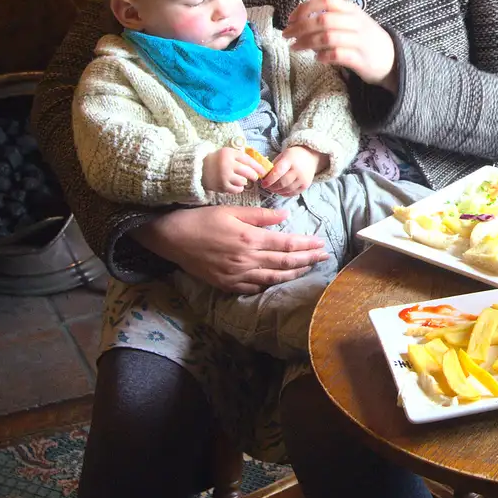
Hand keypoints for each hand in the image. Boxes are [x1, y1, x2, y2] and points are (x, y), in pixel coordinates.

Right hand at [133, 206, 329, 293]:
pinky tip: (279, 279)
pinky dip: (270, 284)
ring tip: (309, 268)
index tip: (321, 243)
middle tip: (325, 256)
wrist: (172, 238)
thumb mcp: (231, 210)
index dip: (306, 245)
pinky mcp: (227, 284)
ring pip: (273, 277)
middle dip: (308, 259)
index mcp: (249, 238)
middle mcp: (246, 259)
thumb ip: (260, 215)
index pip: (286, 244)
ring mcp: (237, 275)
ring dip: (294, 273)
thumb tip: (285, 216)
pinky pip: (254, 287)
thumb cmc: (201, 219)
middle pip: (285, 262)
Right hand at [203, 146, 265, 194]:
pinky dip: (238, 188)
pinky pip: (236, 189)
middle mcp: (227, 164)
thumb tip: (258, 164)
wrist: (198, 168)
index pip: (248, 160)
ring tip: (240, 179)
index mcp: (229, 153)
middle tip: (255, 177)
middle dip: (254, 175)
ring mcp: (224, 176)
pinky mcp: (221, 186)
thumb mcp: (227, 153)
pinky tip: (235, 185)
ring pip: (243, 182)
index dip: (258, 166)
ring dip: (244, 182)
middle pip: (248, 172)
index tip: (264, 171)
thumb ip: (240, 157)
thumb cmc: (217, 160)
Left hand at [261, 145, 322, 195]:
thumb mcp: (282, 156)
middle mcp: (298, 170)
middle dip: (272, 187)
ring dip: (277, 191)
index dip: (269, 179)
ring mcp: (303, 179)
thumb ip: (274, 166)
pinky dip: (284, 194)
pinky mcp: (305, 185)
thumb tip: (264, 178)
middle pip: (282, 183)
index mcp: (290, 160)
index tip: (263, 183)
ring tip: (273, 188)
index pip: (278, 171)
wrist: (310, 157)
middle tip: (267, 186)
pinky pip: (292, 193)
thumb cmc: (293, 156)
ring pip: (287, 190)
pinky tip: (280, 191)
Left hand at [283, 0, 397, 89]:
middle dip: (300, 28)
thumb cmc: (365, 38)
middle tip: (286, 35)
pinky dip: (323, 56)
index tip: (291, 18)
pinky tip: (317, 58)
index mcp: (352, 9)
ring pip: (327, 37)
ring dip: (306, 42)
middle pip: (322, 20)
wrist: (393, 59)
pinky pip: (337, 55)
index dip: (305, 7)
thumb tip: (301, 17)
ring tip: (295, 47)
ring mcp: (359, 41)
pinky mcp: (361, 59)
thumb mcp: (353, 20)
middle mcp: (356, 22)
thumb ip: (332, 15)